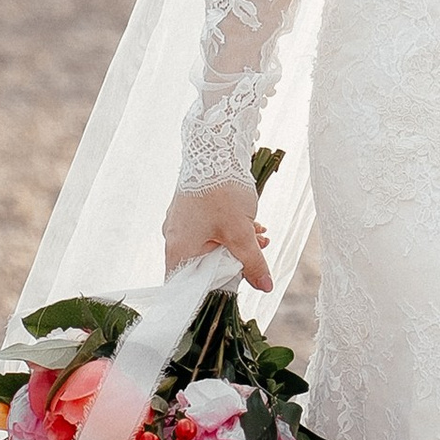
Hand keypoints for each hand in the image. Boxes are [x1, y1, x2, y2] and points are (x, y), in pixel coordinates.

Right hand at [159, 180, 271, 295]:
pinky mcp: (190, 208)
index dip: (210, 291)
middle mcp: (174, 237)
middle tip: (256, 257)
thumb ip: (252, 263)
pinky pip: (208, 228)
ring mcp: (181, 221)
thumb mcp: (241, 233)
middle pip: (202, 265)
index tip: (232, 288)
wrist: (213, 149)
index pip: (186, 286)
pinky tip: (252, 224)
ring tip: (260, 238)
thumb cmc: (221, 192)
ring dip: (235, 244)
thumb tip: (264, 286)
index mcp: (179, 249)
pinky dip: (229, 230)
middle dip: (232, 262)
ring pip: (209, 244)